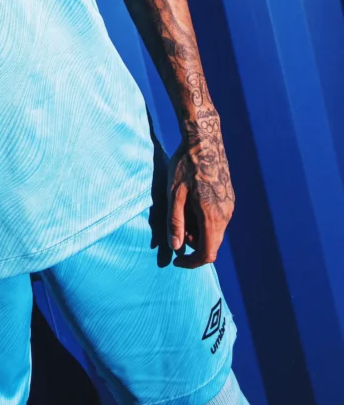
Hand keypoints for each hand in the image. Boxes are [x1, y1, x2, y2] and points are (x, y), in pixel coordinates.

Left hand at [167, 114, 234, 267]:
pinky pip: (218, 219)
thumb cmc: (185, 166)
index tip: (176, 260)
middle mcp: (226, 214)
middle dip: (193, 245)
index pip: (207, 254)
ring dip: (199, 231)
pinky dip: (204, 221)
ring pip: (215, 231)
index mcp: (212, 216)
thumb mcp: (174, 194)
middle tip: (176, 228)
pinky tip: (191, 203)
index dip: (191, 263)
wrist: (204, 141)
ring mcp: (230, 206)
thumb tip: (176, 247)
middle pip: (212, 244)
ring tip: (181, 210)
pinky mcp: (229, 198)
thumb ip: (176, 222)